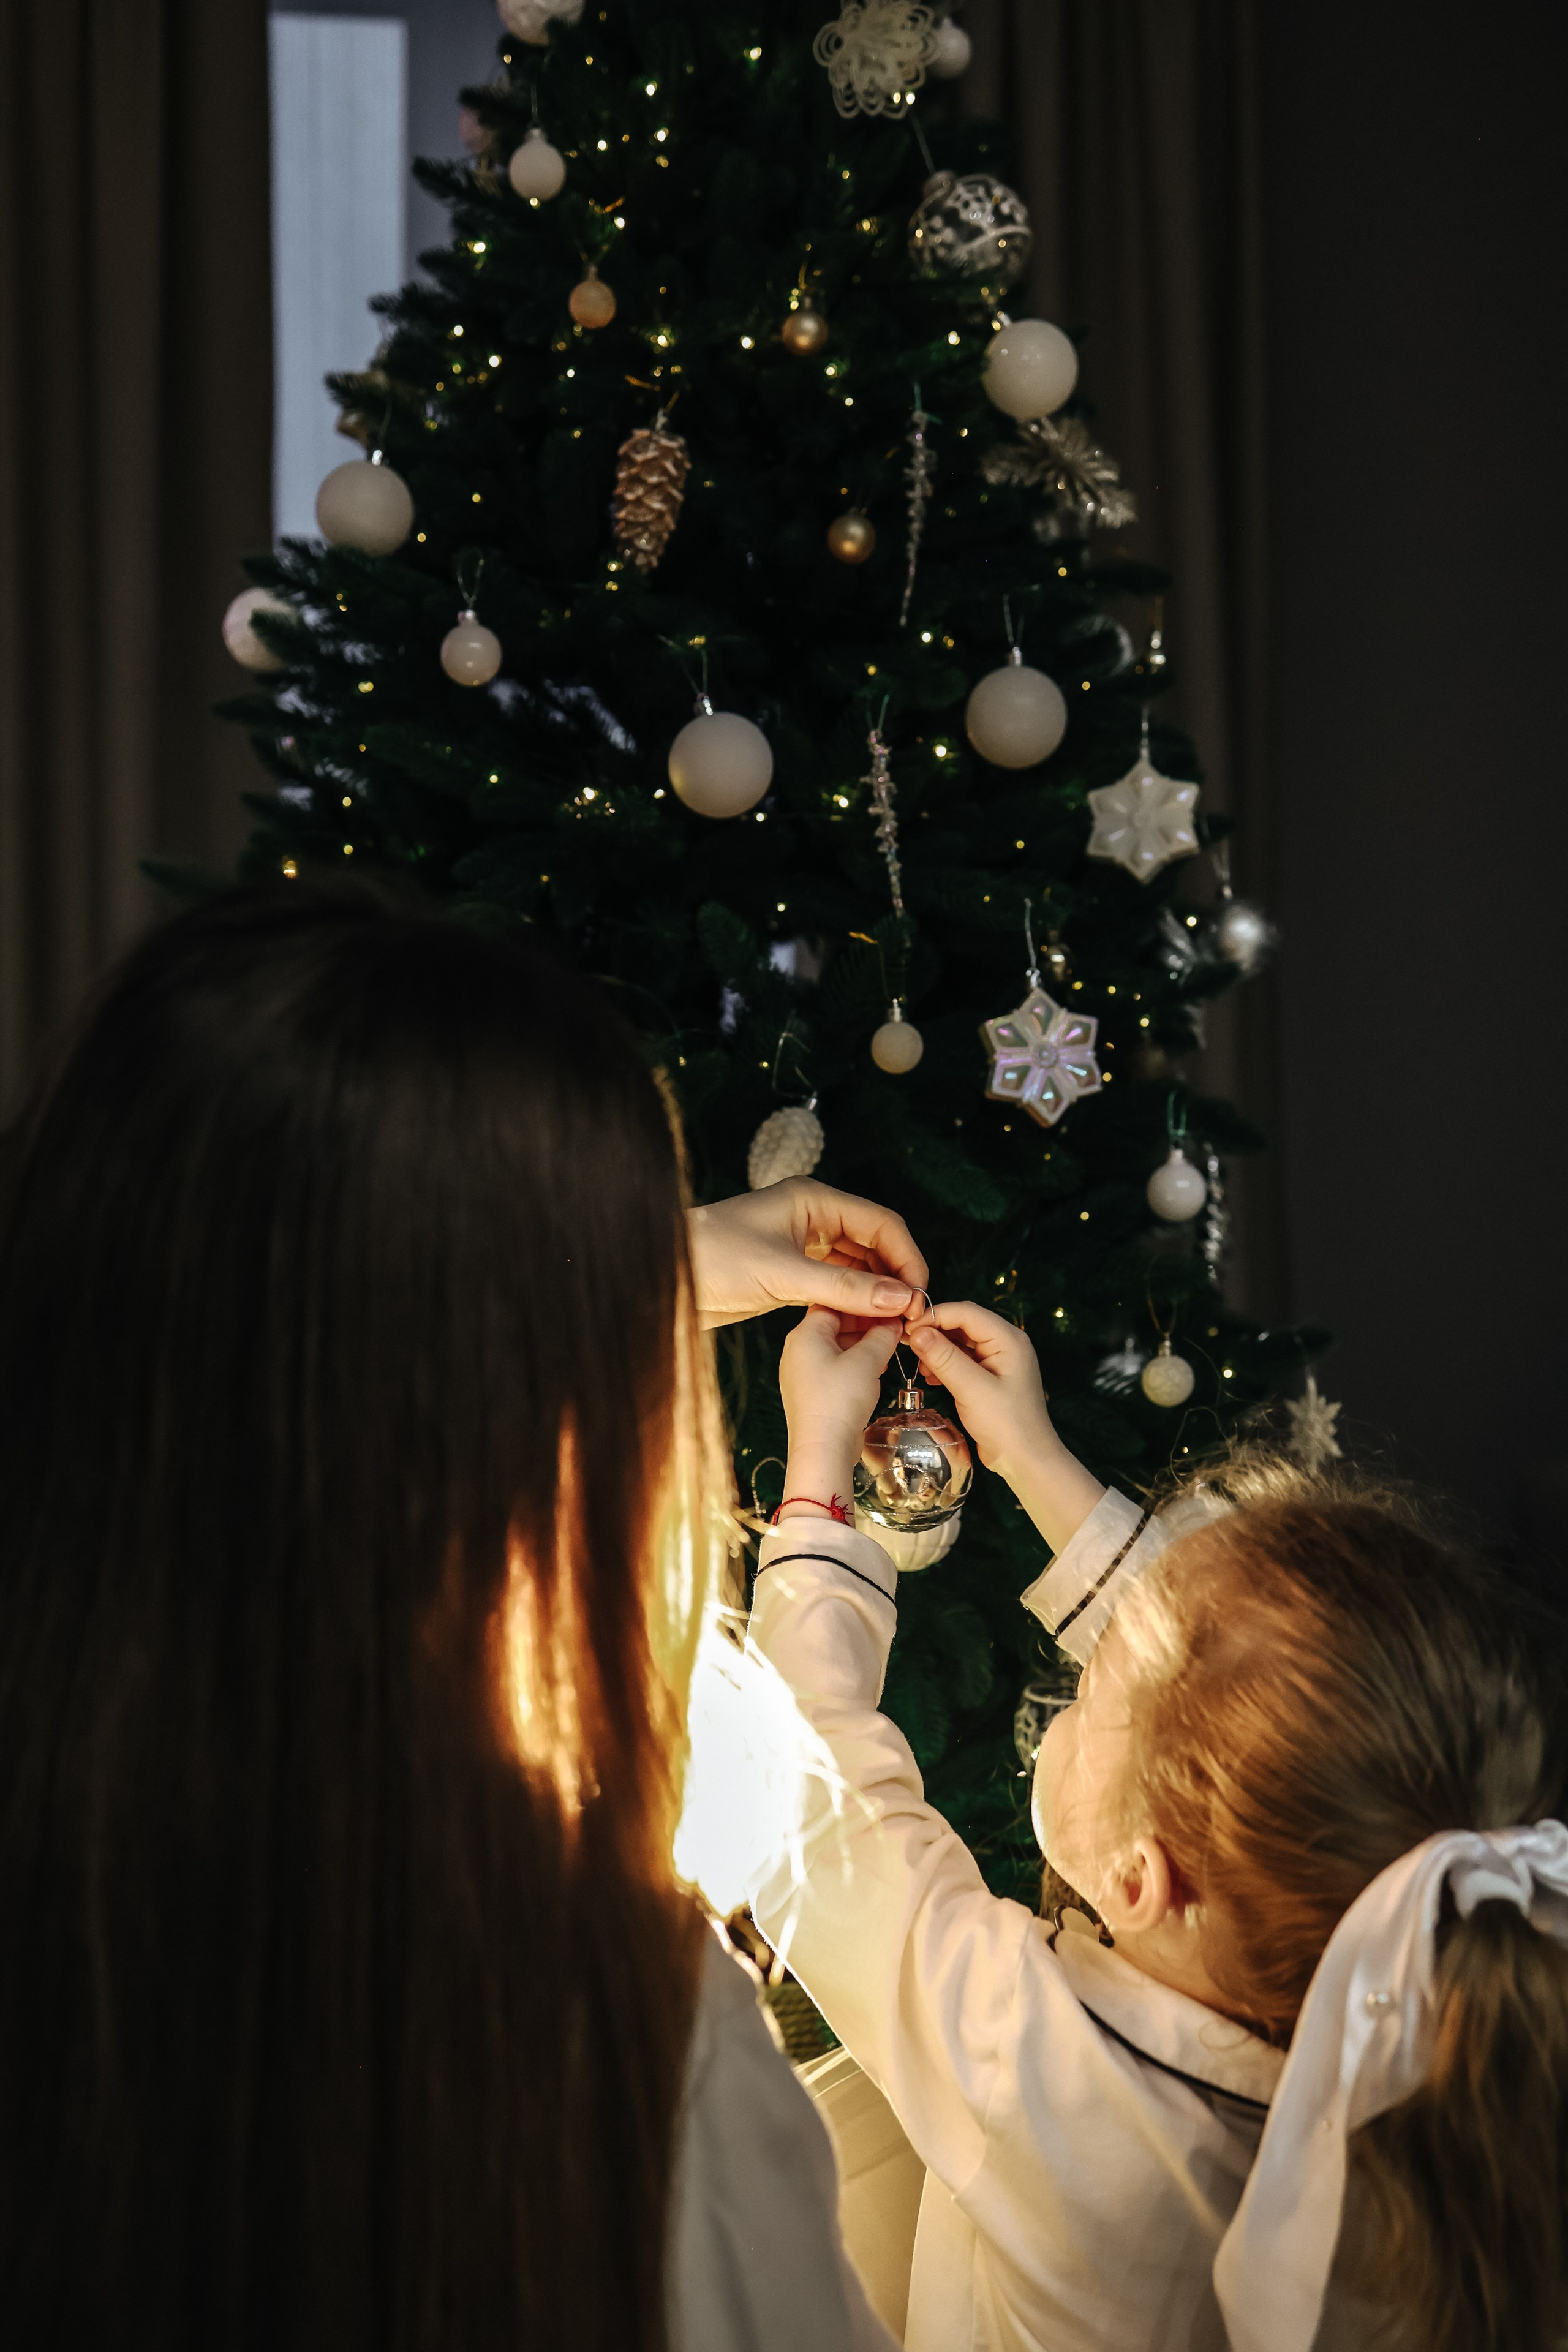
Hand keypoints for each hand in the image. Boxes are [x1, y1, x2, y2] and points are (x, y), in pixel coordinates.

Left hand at [687, 1179, 926, 1331]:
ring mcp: (803, 1245)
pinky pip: (836, 1283)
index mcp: (814, 1200)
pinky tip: (864, 1322)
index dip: (907, 1258)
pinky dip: (853, 1301)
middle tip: (911, 1315)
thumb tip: (900, 1298)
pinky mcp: (791, 1272)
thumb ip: (844, 1286)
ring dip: (876, 1292)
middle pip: (875, 1243)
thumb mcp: (784, 1273)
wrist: (665, 1274)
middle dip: (895, 1276)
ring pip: (857, 1265)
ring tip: (893, 1324)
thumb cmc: (714, 1257)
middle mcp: (814, 1218)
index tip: (919, 1295)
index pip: (882, 1223)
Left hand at [776, 1306, 901, 1521]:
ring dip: (866, 1345)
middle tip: (897, 1324)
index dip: (866, 1301)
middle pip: (837, 1323)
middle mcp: (799, 1349)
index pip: (836, 1301)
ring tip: (892, 1345)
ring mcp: (804, 1372)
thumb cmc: (838, 1401)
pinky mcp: (813, 1391)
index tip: (891, 1304)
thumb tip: (894, 1322)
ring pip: (839, 1346)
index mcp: (805, 1333)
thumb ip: (883, 1335)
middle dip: (868, 1323)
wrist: (822, 1449)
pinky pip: (837, 1367)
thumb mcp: (868, 1361)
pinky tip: (879, 1367)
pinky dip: (858, 1363)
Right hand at [905, 1301, 1105, 1551]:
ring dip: (937, 1349)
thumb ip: (944, 1357)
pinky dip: (944, 1364)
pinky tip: (930, 1376)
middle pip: (962, 1323)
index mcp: (1008, 1338)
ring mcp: (997, 1360)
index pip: (966, 1312)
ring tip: (919, 1365)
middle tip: (906, 1344)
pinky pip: (962, 1359)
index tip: (907, 1328)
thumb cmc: (1006, 1423)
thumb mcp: (972, 1388)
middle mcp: (1004, 1343)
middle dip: (934, 1331)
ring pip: (960, 1342)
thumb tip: (916, 1332)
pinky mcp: (988, 1377)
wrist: (1026, 1459)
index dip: (934, 1315)